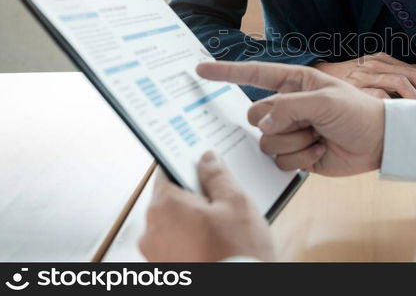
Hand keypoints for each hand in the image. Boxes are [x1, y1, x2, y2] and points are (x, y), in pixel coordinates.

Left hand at [139, 152, 273, 260]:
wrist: (238, 294)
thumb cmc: (236, 254)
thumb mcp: (236, 203)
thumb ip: (218, 176)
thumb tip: (208, 159)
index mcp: (165, 206)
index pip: (167, 170)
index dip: (187, 164)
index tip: (201, 162)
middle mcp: (151, 230)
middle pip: (171, 198)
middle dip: (195, 196)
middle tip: (223, 201)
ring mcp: (155, 254)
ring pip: (174, 222)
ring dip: (193, 220)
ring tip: (224, 229)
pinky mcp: (163, 270)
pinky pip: (176, 244)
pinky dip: (191, 240)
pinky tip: (216, 244)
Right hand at [197, 61, 385, 176]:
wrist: (379, 142)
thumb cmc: (357, 112)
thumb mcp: (324, 100)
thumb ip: (289, 108)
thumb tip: (262, 126)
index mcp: (294, 83)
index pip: (254, 75)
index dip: (226, 72)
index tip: (200, 70)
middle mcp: (288, 106)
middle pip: (255, 116)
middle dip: (281, 124)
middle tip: (310, 124)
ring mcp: (290, 131)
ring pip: (266, 142)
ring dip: (295, 143)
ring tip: (319, 138)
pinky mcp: (295, 154)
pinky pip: (279, 161)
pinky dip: (301, 159)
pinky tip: (320, 151)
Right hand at [314, 53, 415, 100]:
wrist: (310, 82)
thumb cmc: (341, 84)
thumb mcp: (364, 76)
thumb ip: (384, 83)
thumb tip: (412, 101)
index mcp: (380, 59)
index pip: (412, 71)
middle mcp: (374, 63)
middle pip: (410, 75)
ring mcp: (364, 72)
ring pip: (399, 82)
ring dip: (415, 99)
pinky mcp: (354, 84)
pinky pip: (380, 93)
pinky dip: (393, 104)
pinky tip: (400, 115)